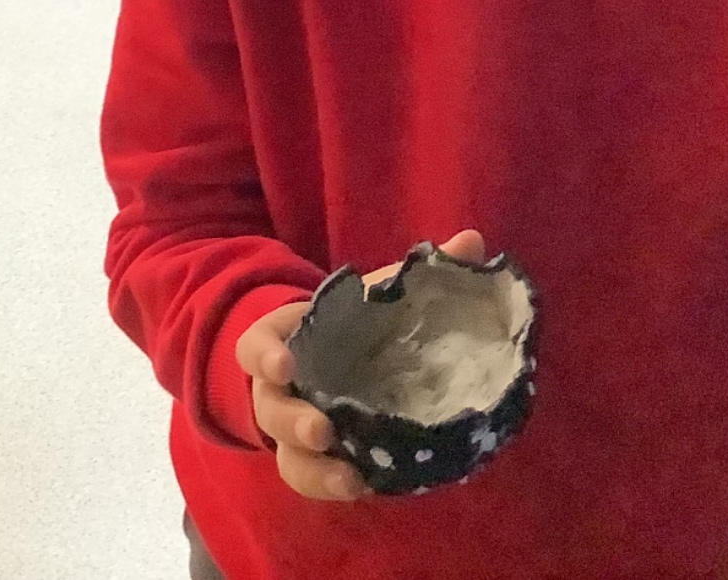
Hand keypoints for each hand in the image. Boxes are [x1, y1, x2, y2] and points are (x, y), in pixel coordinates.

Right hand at [235, 229, 486, 501]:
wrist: (342, 356)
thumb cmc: (355, 320)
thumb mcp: (378, 292)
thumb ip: (419, 270)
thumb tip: (472, 241)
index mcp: (285, 341)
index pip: (255, 347)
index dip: (263, 357)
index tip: (285, 365)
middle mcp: (281, 390)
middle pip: (270, 409)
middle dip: (292, 421)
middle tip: (322, 430)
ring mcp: (294, 430)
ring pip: (287, 457)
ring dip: (313, 470)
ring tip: (349, 479)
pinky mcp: (316, 459)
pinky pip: (312, 479)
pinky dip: (331, 486)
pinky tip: (363, 487)